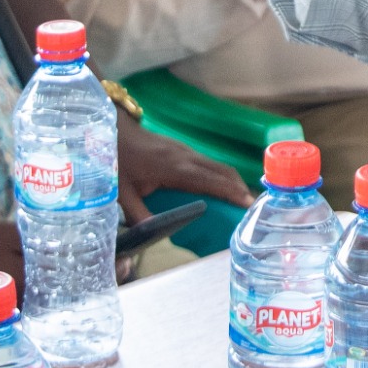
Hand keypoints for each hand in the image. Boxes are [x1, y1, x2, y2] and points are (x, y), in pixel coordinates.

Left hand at [115, 113, 252, 214]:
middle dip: (240, 188)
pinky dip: (222, 176)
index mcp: (174, 168)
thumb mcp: (123, 192)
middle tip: (252, 208)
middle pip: (222, 170)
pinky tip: (223, 190)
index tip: (247, 204)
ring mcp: (186, 151)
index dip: (230, 192)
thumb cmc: (118, 161)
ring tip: (243, 202)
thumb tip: (152, 236)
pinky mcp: (184, 151)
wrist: (114, 131)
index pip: (210, 180)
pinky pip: (210, 164)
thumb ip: (138, 215)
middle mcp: (186, 157)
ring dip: (233, 182)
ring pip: (218, 165)